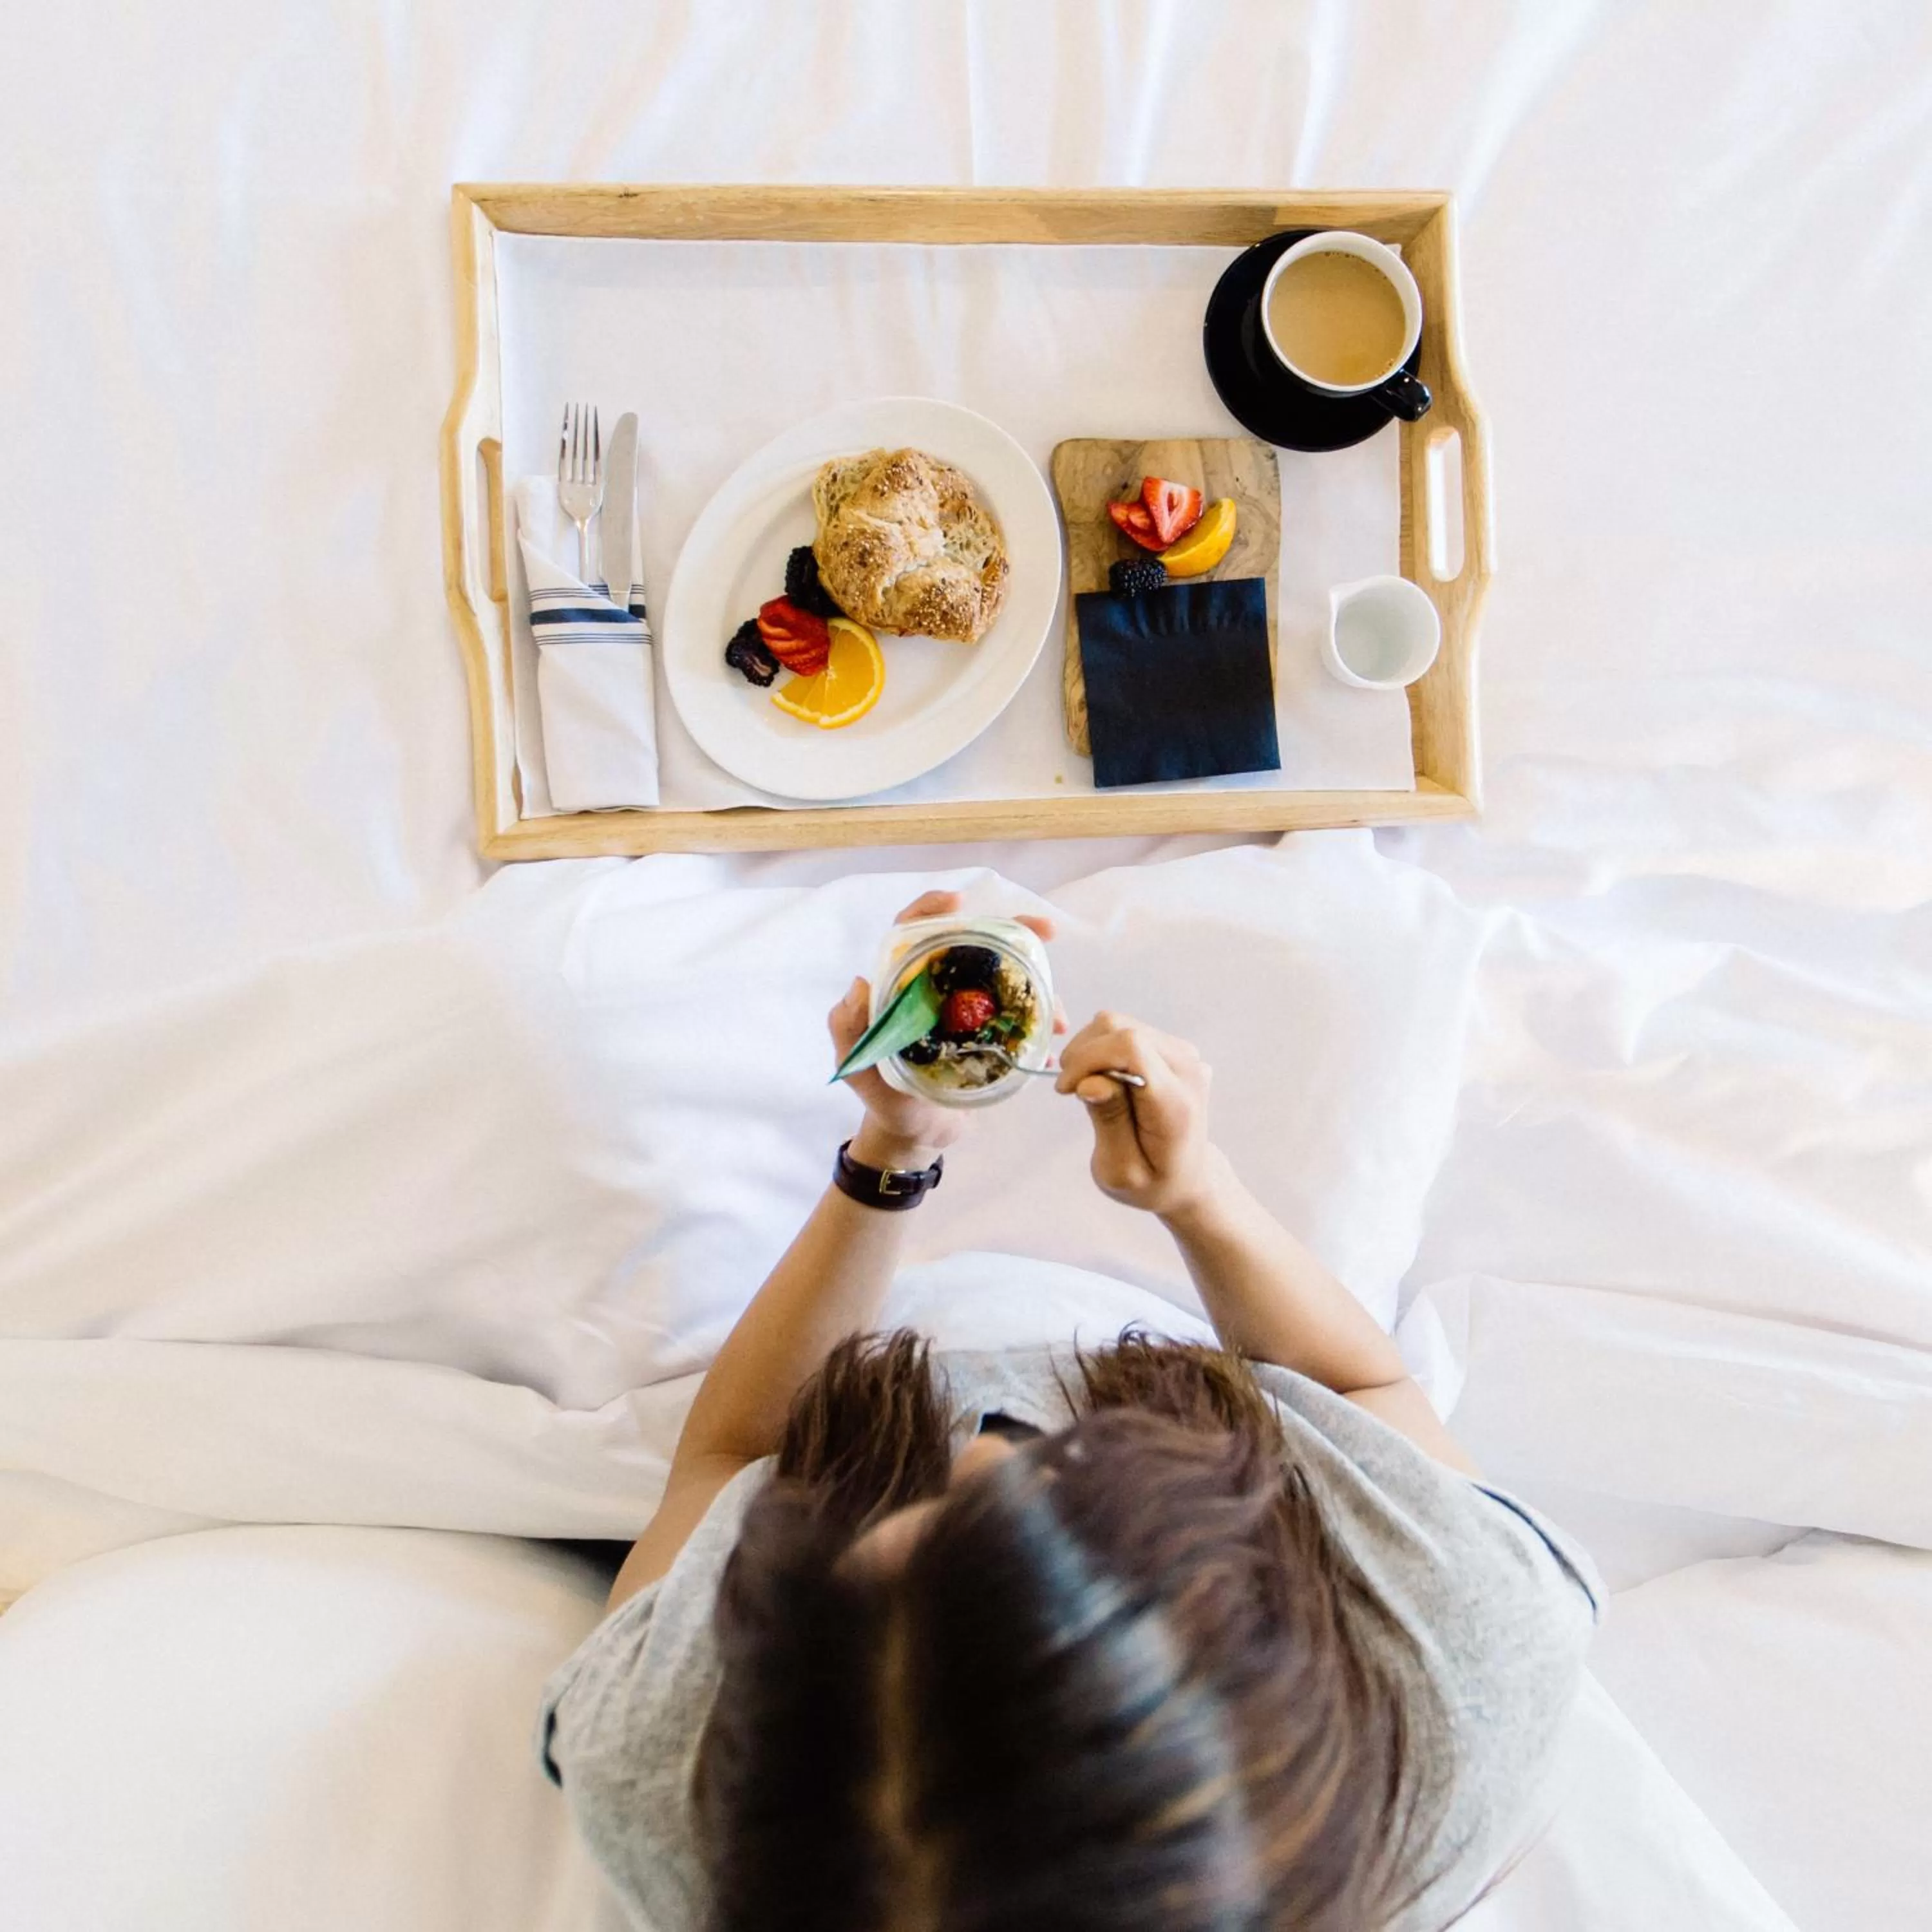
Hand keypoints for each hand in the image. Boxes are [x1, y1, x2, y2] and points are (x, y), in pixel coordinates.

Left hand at [831, 890, 1061, 1166]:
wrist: (913, 1136)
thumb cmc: (881, 1098)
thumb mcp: (856, 1065)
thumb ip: (849, 1026)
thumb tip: (862, 982)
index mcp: (905, 988)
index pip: (913, 934)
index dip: (931, 910)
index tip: (960, 903)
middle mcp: (939, 992)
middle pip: (974, 948)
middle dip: (1013, 933)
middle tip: (1044, 932)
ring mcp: (969, 1015)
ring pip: (1006, 983)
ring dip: (1038, 990)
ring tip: (1058, 1017)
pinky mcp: (991, 1039)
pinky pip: (1020, 1024)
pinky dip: (1040, 1032)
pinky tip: (1052, 1048)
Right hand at [1056, 1012, 1219, 1218]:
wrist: (1186, 1178)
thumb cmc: (1151, 1182)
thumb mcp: (1121, 1170)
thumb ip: (1109, 1121)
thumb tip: (1091, 1080)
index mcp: (1176, 1103)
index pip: (1131, 1048)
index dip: (1088, 1059)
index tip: (1065, 1090)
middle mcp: (1188, 1068)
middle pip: (1121, 1028)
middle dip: (1083, 1053)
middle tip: (1069, 1089)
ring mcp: (1184, 1054)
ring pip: (1119, 1023)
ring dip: (1089, 1050)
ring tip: (1082, 1085)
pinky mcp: (1174, 1048)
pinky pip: (1126, 1030)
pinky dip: (1102, 1048)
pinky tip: (1100, 1078)